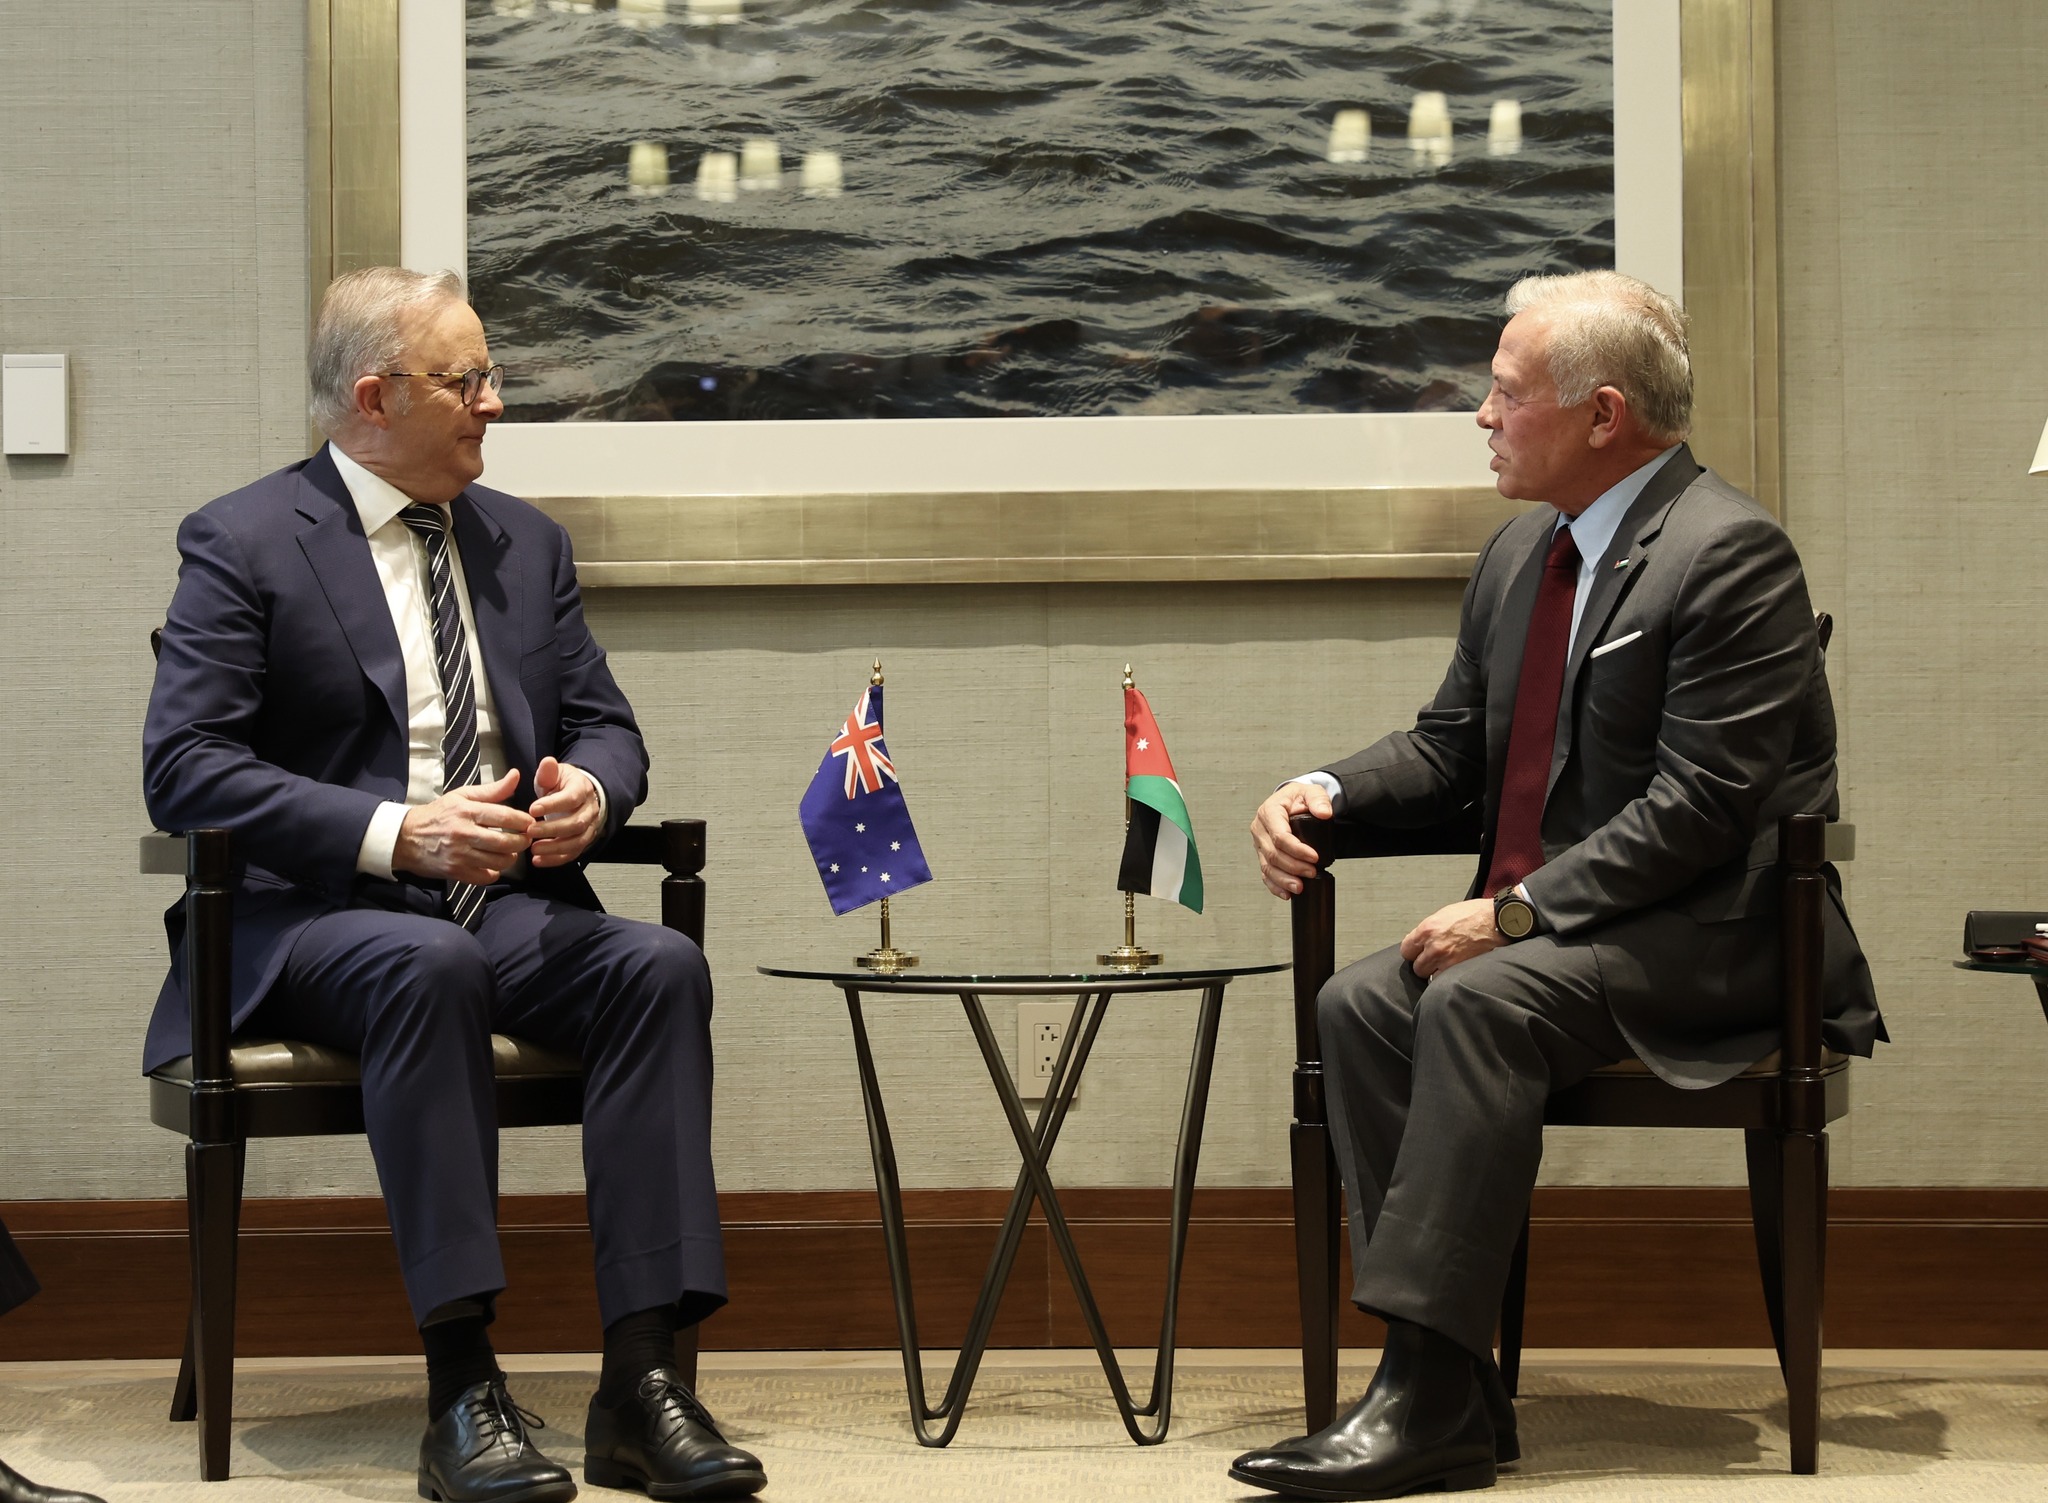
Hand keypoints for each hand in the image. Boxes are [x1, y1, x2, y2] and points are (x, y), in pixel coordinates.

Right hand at [395, 769, 531, 884]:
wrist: (405, 837)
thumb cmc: (438, 814)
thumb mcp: (462, 796)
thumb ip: (492, 789)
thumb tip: (516, 775)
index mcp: (466, 811)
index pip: (505, 816)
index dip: (524, 821)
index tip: (530, 823)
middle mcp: (463, 833)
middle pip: (505, 842)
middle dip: (522, 842)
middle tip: (525, 839)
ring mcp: (459, 855)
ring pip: (498, 861)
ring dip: (511, 858)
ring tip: (510, 851)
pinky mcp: (455, 872)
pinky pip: (485, 877)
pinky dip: (494, 873)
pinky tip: (493, 865)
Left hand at [527, 756, 602, 867]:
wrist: (580, 797)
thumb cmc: (564, 785)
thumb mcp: (555, 774)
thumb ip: (548, 771)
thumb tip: (547, 762)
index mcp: (582, 790)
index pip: (571, 798)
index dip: (552, 805)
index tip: (532, 808)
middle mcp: (589, 810)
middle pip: (575, 823)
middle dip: (552, 829)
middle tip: (530, 831)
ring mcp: (589, 828)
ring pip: (577, 841)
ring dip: (554, 848)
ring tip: (534, 850)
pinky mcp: (583, 841)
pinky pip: (573, 854)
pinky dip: (556, 860)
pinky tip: (539, 861)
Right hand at [1250, 781, 1334, 898]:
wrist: (1293, 803)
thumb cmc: (1299, 798)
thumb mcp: (1312, 792)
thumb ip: (1319, 800)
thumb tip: (1324, 813)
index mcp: (1269, 812)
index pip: (1280, 836)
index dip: (1297, 849)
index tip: (1314, 857)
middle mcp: (1260, 829)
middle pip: (1273, 854)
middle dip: (1293, 867)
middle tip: (1312, 872)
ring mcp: (1259, 843)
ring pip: (1267, 867)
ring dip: (1283, 880)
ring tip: (1300, 887)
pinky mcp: (1262, 854)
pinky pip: (1265, 873)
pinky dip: (1275, 885)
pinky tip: (1286, 893)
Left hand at [1400, 898, 1503, 978]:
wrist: (1497, 921)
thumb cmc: (1475, 915)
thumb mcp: (1445, 914)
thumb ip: (1429, 929)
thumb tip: (1420, 940)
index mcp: (1427, 929)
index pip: (1406, 950)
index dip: (1413, 952)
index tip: (1418, 953)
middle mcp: (1433, 945)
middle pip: (1416, 966)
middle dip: (1423, 963)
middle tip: (1433, 959)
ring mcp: (1445, 959)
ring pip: (1427, 975)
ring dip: (1433, 971)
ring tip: (1444, 964)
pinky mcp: (1457, 969)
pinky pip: (1442, 980)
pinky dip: (1445, 978)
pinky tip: (1452, 970)